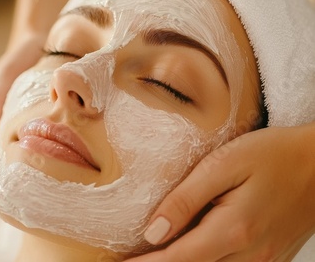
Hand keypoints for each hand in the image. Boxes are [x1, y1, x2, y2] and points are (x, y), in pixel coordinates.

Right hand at [0, 34, 44, 197]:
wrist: (39, 45)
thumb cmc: (17, 62)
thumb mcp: (0, 80)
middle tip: (7, 209)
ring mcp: (14, 130)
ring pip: (9, 162)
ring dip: (13, 182)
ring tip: (27, 203)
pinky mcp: (32, 129)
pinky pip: (28, 153)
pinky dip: (32, 168)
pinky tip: (46, 179)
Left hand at [126, 123, 314, 261]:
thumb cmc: (274, 156)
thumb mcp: (224, 165)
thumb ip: (185, 199)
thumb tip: (153, 232)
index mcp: (232, 231)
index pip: (176, 259)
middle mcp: (249, 256)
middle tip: (132, 258)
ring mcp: (263, 261)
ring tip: (156, 253)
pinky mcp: (270, 259)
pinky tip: (191, 251)